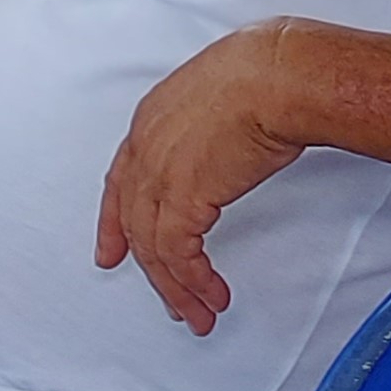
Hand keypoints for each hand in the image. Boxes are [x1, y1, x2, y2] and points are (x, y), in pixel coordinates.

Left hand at [98, 24, 321, 334]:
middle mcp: (145, 148)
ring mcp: (158, 174)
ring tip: (198, 313)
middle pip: (134, 222)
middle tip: (169, 300)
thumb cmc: (266, 77)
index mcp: (150, 122)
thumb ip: (212, 129)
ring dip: (177, 288)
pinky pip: (178, 255)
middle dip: (151, 269)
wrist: (277, 78)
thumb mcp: (222, 100)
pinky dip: (193, 281)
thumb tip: (232, 142)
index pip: (120, 181)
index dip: (114, 221)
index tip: (112, 249)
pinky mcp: (183, 198)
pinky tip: (210, 295)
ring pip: (152, 247)